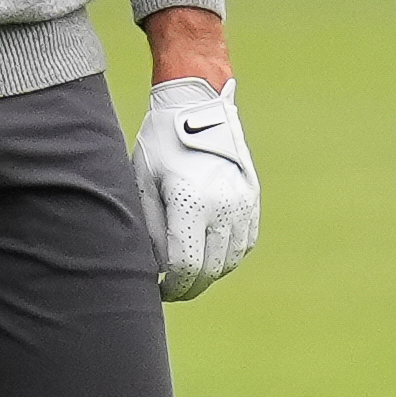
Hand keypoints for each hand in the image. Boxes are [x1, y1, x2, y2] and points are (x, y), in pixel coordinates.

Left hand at [133, 77, 258, 302]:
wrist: (195, 107)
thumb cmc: (160, 144)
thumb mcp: (143, 183)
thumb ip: (150, 229)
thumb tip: (155, 268)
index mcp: (190, 203)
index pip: (186, 266)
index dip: (172, 287)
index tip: (158, 289)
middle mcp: (223, 207)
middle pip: (210, 270)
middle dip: (189, 286)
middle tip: (171, 288)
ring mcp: (243, 204)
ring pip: (229, 261)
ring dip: (208, 272)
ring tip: (187, 269)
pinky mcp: (253, 200)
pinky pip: (244, 244)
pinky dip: (226, 256)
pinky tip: (208, 251)